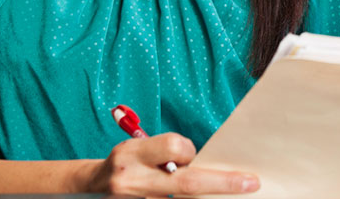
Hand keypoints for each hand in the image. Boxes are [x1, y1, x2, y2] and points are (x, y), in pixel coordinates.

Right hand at [86, 132, 258, 196]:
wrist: (90, 188)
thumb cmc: (125, 163)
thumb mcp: (138, 149)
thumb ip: (164, 154)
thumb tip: (204, 162)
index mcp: (131, 154)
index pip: (174, 146)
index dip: (190, 150)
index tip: (192, 155)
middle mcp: (130, 180)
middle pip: (186, 184)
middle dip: (222, 183)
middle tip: (249, 183)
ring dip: (204, 198)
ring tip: (226, 190)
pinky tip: (201, 197)